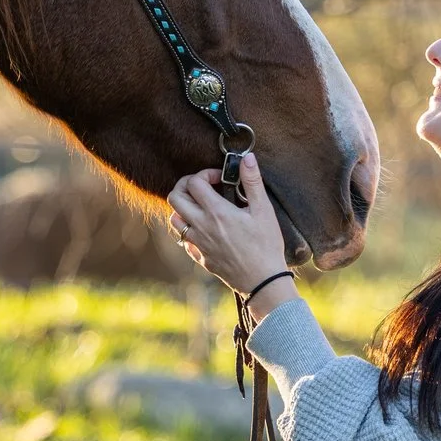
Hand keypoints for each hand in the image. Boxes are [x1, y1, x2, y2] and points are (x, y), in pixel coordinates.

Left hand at [166, 154, 286, 297]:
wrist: (263, 281)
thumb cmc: (266, 245)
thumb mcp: (264, 210)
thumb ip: (252, 182)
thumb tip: (247, 158)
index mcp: (216, 212)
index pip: (193, 183)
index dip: (204, 174)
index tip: (219, 178)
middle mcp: (201, 226)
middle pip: (174, 197)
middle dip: (185, 186)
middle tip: (202, 187)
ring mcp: (198, 243)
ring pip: (174, 219)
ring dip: (184, 208)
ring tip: (202, 206)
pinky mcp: (200, 257)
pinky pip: (184, 239)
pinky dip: (189, 229)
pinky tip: (206, 229)